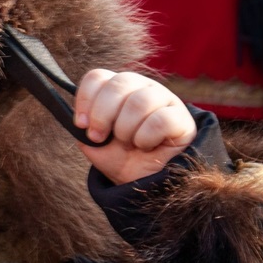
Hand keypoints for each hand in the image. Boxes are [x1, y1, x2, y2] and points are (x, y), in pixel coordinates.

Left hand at [72, 70, 196, 183]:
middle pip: (118, 84)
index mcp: (117, 89)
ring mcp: (164, 99)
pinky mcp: (181, 117)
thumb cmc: (122, 159)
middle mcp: (141, 87)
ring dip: (125, 129)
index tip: (81, 124)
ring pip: (139, 101)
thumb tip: (81, 118)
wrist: (146, 186)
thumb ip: (84, 127)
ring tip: (128, 143)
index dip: (85, 99)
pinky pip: (160, 120)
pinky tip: (146, 146)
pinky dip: (146, 138)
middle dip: (102, 115)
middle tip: (99, 137)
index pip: (98, 77)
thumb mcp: (94, 145)